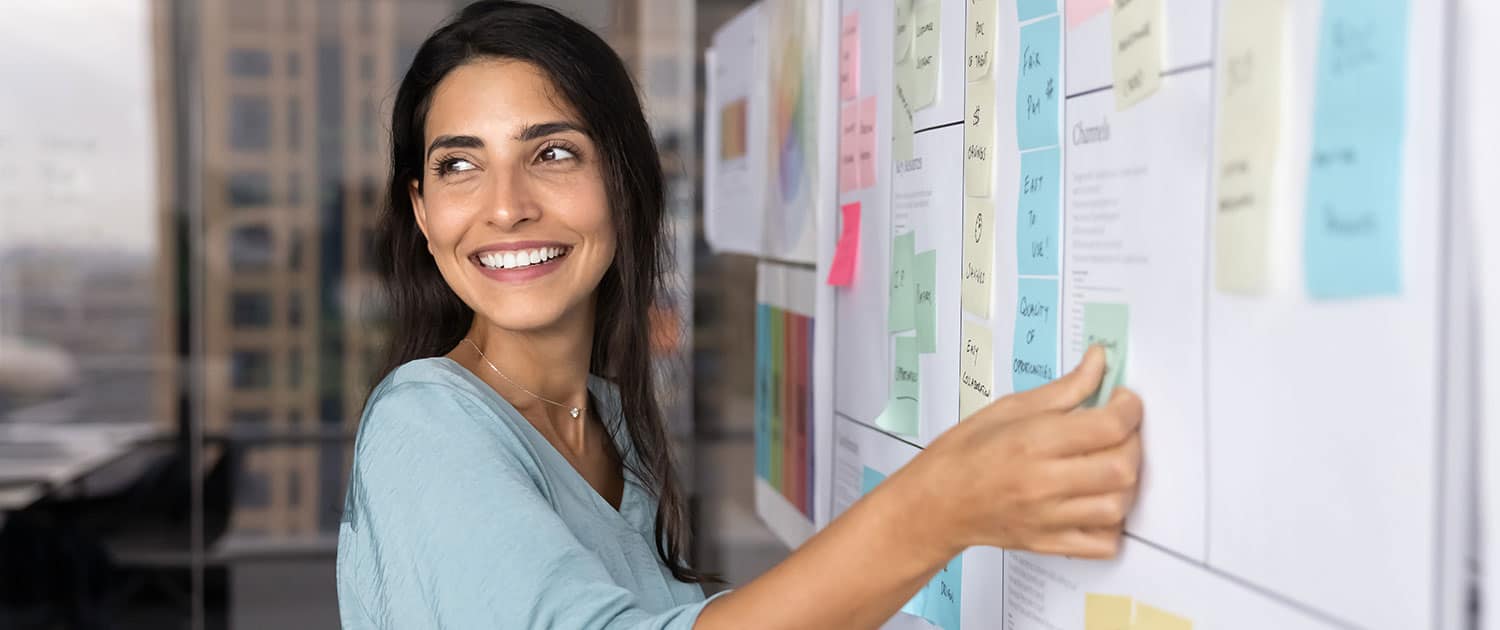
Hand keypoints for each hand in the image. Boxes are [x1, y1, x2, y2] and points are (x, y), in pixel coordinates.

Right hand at [918, 346, 1142, 558]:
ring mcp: (1049, 518)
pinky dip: (1113, 524)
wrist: (936, 503)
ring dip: (1126, 482)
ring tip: (1108, 464)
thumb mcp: (1009, 409)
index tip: (1123, 401)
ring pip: (1118, 506)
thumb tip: (1098, 364)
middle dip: (1133, 442)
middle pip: (1122, 467)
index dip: (1129, 408)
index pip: (1108, 426)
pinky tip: (1099, 500)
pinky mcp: (1050, 543)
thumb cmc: (964, 454)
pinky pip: (1103, 544)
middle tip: (1119, 430)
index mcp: (1033, 441)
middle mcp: (1044, 482)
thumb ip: (1063, 390)